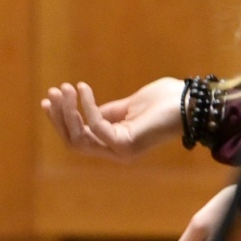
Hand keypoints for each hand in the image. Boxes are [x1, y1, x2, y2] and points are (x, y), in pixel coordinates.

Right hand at [41, 77, 183, 160]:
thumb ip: (107, 112)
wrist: (192, 102)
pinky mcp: (126, 144)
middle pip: (75, 141)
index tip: (48, 98)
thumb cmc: (166, 101)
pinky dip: (86, 107)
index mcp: (116, 143)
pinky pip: (97, 127)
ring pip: (81, 138)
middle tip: (53, 91)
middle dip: (60, 116)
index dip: (61, 119)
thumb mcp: (129, 105)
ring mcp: (121, 151)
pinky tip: (83, 88)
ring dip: (68, 112)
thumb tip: (83, 109)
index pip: (79, 137)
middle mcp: (116, 151)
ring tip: (65, 88)